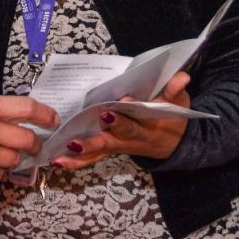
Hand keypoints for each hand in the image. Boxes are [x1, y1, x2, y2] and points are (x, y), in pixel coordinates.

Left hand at [52, 72, 191, 170]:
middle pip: (108, 142)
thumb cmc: (172, 119)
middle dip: (92, 143)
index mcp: (144, 128)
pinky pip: (92, 158)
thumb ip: (175, 91)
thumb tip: (181, 77)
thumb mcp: (178, 104)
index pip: (131, 125)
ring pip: (96, 153)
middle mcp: (127, 141)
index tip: (113, 109)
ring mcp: (117, 146)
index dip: (121, 120)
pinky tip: (57, 161)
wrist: (172, 143)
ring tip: (58, 158)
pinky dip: (76, 161)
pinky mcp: (109, 149)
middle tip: (74, 142)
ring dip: (77, 156)